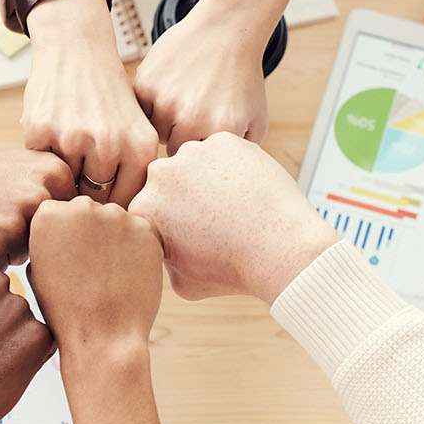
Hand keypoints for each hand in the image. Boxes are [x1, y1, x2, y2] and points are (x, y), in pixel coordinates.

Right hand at [0, 137, 74, 268]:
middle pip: (53, 244)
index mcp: (55, 174)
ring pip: (28, 260)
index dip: (45, 224)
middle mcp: (41, 197)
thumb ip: (59, 192)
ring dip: (6, 252)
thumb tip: (94, 227)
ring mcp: (16, 223)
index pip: (71, 223)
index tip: (18, 208)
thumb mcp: (23, 169)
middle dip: (29, 240)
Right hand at [23, 0, 158, 205]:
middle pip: (94, 200)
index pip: (125, 204)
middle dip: (86, 193)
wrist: (76, 50)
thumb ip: (134, 175)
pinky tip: (51, 135)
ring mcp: (73, 138)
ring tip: (68, 152)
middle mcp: (110, 145)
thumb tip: (123, 227)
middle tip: (82, 176)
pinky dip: (42, 157)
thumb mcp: (136, 130)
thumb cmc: (108, 98)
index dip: (112, 204)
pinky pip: (39, 167)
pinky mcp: (40, 131)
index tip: (104, 196)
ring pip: (64, 186)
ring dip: (62, 176)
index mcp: (141, 148)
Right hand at [27, 197, 162, 348]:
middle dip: (90, 232)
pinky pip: (140, 231)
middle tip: (92, 267)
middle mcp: (82, 206)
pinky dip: (137, 248)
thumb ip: (48, 238)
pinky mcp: (145, 228)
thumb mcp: (37, 270)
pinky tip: (128, 274)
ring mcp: (116, 215)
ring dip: (114, 238)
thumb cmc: (65, 309)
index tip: (69, 258)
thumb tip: (62, 226)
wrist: (103, 335)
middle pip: (88, 210)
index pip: (58, 211)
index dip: (65, 236)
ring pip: (116, 220)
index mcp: (48, 214)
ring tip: (110, 274)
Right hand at [129, 133, 335, 301]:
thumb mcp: (182, 282)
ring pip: (193, 163)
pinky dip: (231, 166)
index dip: (167, 223)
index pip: (148, 209)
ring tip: (231, 203)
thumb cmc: (232, 269)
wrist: (279, 249)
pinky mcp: (223, 141)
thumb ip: (163, 259)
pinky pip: (221, 151)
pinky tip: (245, 189)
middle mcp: (159, 175)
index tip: (190, 235)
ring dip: (205, 177)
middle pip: (167, 182)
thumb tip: (162, 246)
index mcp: (144, 208)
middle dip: (183, 197)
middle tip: (212, 218)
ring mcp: (192, 153)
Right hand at [132, 4, 270, 153]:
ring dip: (164, 121)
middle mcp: (191, 119)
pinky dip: (150, 103)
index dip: (199, 152)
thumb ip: (238, 156)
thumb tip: (218, 182)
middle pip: (171, 150)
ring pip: (153, 130)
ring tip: (182, 101)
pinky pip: (140, 109)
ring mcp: (166, 100)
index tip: (205, 135)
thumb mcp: (255, 121)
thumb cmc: (241, 78)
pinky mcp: (146, 84)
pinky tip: (169, 88)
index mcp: (219, 132)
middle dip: (180, 137)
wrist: (226, 31)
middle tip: (193, 116)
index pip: (195, 166)